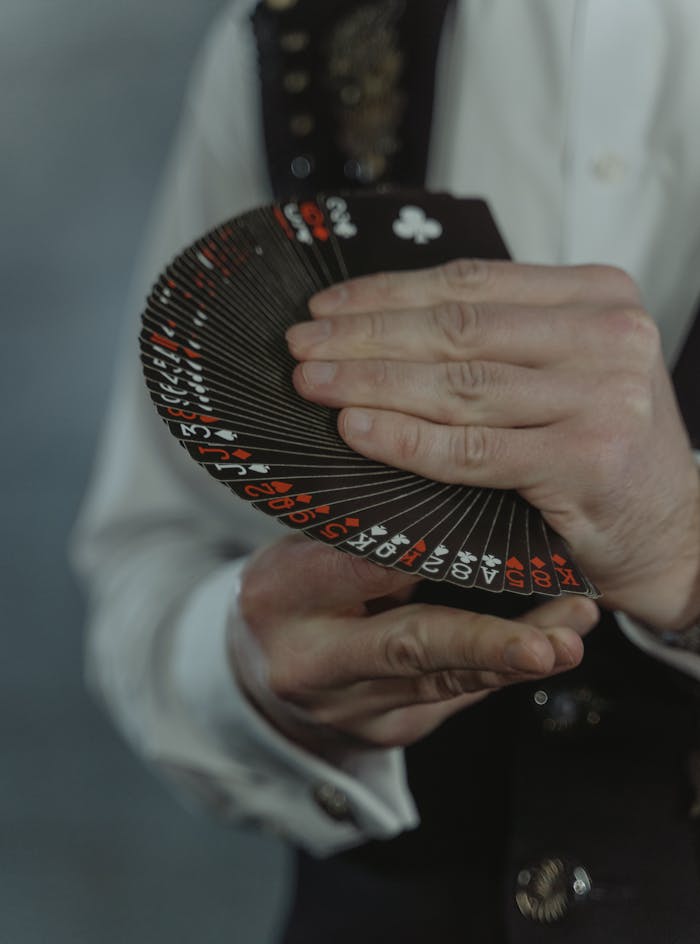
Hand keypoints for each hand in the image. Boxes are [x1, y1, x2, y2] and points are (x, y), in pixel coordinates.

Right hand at [233, 536, 598, 751]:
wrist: (259, 673)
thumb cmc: (290, 593)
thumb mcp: (299, 550)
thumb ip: (360, 535)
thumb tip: (452, 489)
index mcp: (281, 597)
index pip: (359, 567)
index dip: (426, 551)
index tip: (486, 531)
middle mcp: (314, 662)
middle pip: (409, 648)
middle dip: (486, 645)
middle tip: (551, 643)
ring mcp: (352, 707)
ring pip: (447, 681)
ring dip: (515, 658)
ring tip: (573, 635)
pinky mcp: (389, 730)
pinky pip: (455, 695)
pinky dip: (502, 668)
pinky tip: (552, 645)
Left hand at [288, 260, 699, 629]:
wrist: (676, 533)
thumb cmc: (606, 451)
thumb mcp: (572, 370)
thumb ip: (505, 341)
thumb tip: (385, 325)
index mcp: (598, 296)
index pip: (471, 282)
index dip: (387, 292)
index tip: (327, 306)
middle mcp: (607, 334)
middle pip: (456, 329)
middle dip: (364, 335)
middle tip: (300, 344)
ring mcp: (600, 396)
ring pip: (457, 385)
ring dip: (370, 382)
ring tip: (311, 383)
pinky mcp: (584, 460)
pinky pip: (471, 450)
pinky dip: (405, 439)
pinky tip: (355, 429)